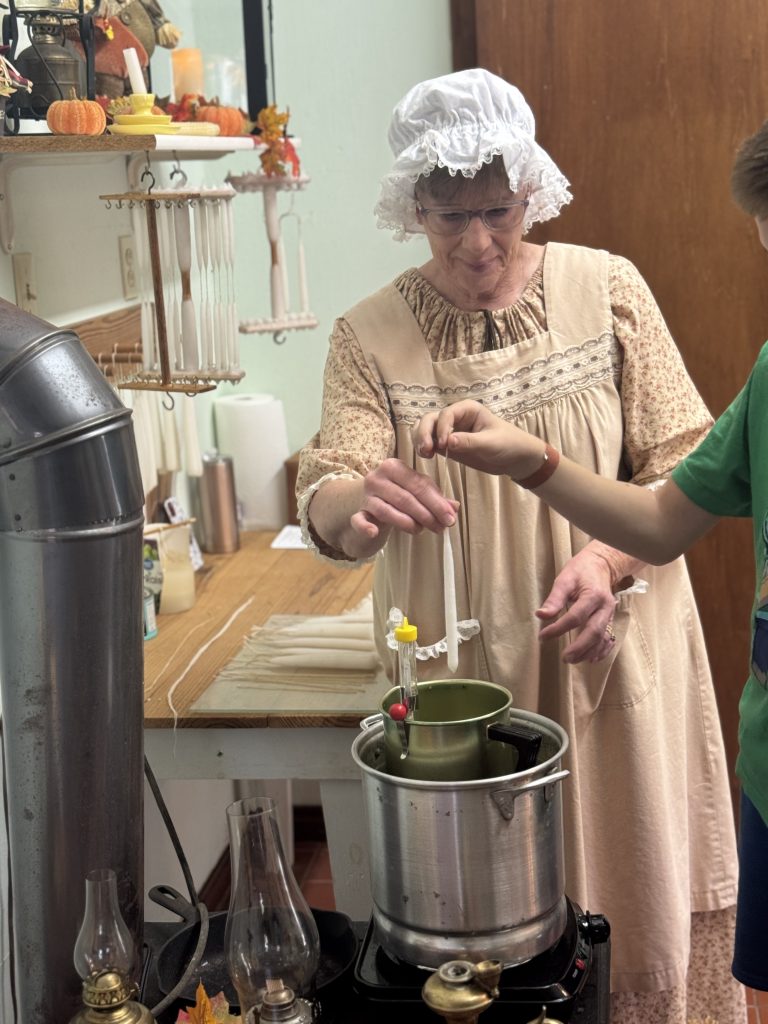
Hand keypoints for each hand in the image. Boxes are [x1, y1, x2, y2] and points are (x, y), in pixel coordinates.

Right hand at [349, 458, 458, 545]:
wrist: (367, 504)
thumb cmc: (397, 496)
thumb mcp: (416, 493)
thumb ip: (436, 498)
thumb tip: (455, 507)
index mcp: (394, 467)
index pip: (419, 484)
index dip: (437, 502)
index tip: (451, 518)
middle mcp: (377, 478)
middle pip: (405, 498)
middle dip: (426, 514)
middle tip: (441, 528)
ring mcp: (366, 496)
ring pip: (387, 510)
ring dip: (407, 523)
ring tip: (421, 530)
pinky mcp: (356, 513)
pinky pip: (359, 520)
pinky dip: (365, 526)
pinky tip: (374, 532)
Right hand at [414, 400, 542, 477]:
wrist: (516, 458)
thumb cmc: (508, 444)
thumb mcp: (491, 443)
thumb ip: (469, 442)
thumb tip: (448, 442)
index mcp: (467, 409)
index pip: (446, 414)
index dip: (442, 428)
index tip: (445, 445)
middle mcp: (455, 417)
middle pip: (430, 419)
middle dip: (425, 432)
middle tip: (426, 449)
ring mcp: (450, 431)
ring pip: (426, 430)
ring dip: (421, 439)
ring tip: (425, 454)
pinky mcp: (448, 445)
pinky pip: (431, 443)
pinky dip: (425, 448)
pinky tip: (427, 457)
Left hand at [536, 546, 619, 663]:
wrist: (601, 565)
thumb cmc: (580, 571)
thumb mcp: (565, 579)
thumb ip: (554, 598)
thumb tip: (541, 615)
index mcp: (593, 596)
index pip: (575, 617)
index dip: (558, 629)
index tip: (542, 636)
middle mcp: (605, 607)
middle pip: (594, 632)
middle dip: (579, 647)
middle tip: (565, 658)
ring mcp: (610, 615)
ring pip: (602, 638)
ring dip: (588, 652)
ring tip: (573, 660)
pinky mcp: (610, 619)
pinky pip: (609, 638)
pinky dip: (602, 651)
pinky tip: (591, 659)